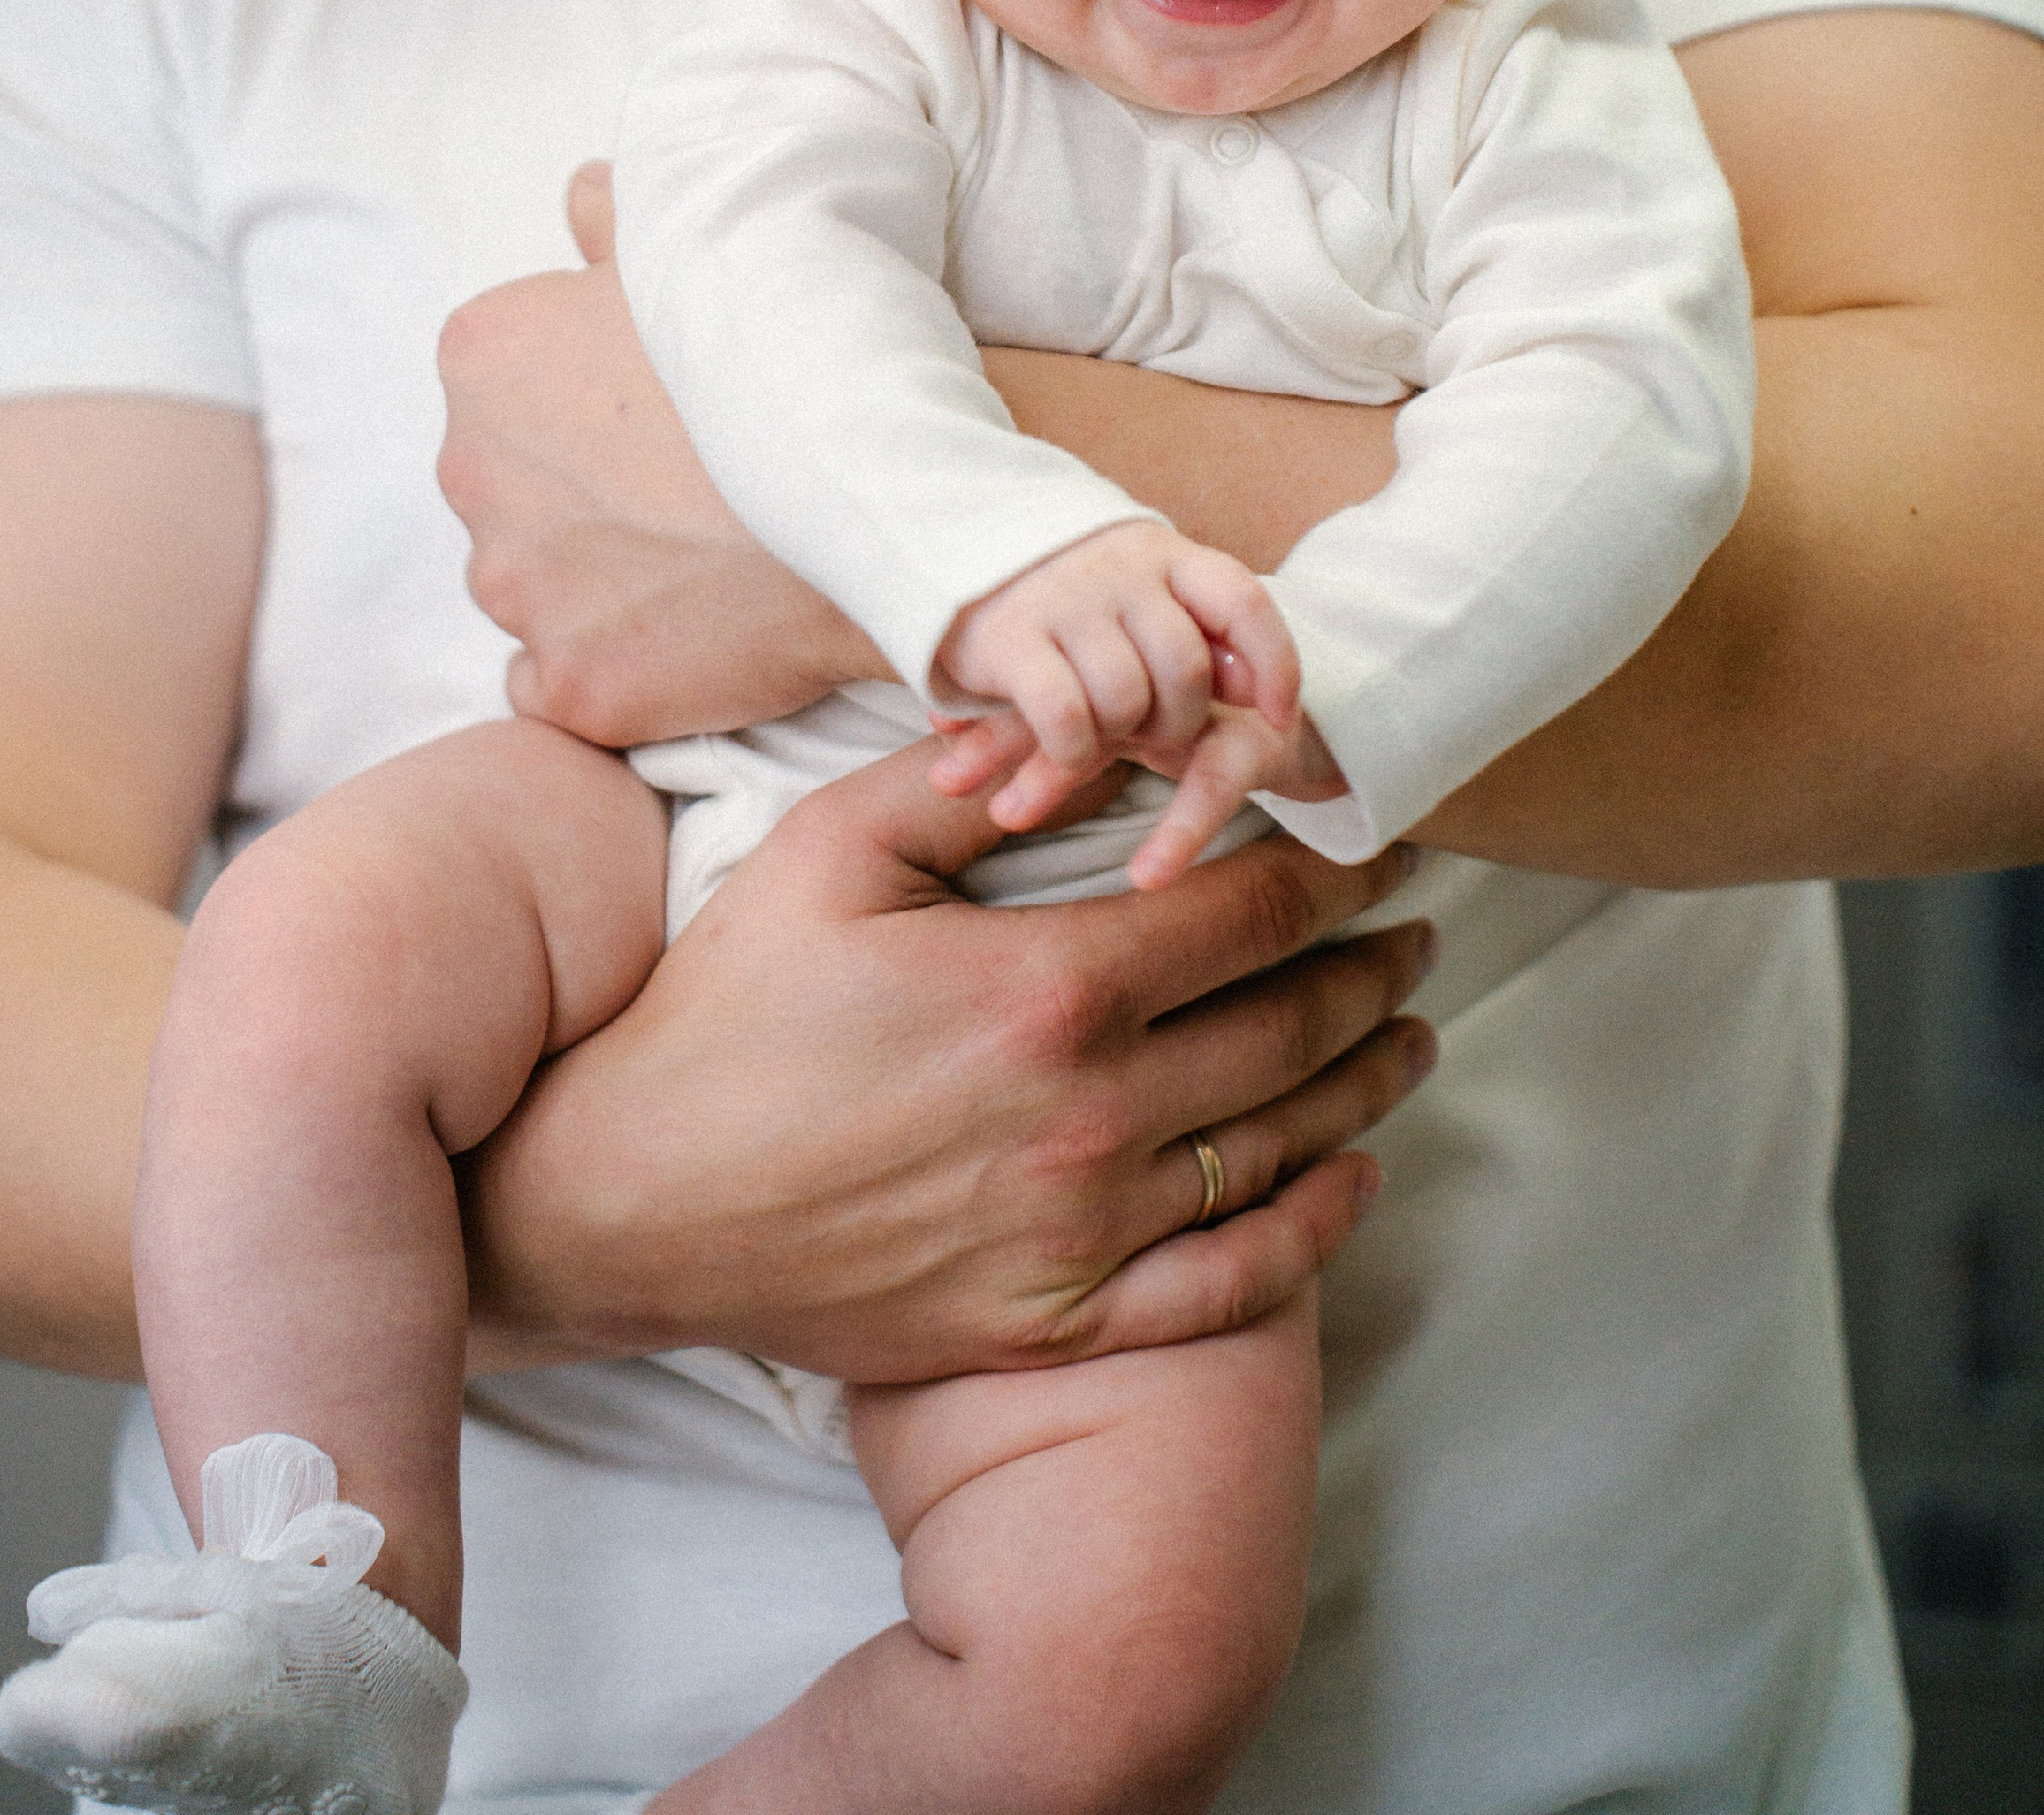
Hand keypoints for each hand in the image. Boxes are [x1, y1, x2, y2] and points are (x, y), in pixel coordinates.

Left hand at [436, 260, 878, 745]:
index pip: (499, 386)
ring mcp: (516, 588)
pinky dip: (604, 661)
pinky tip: (683, 626)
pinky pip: (552, 678)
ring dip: (591, 576)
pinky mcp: (571, 683)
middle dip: (577, 490)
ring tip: (699, 555)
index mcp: (483, 355)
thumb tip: (585, 197)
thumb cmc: (791, 353)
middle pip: (510, 487)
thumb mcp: (698, 249)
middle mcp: (471, 470)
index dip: (584, 400)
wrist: (881, 487)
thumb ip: (614, 218)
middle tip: (686, 483)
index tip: (657, 408)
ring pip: (528, 582)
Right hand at [460, 735, 1437, 1383]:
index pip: (1243, 911)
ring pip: (1275, 1144)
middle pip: (1286, 1024)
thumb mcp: (826, 851)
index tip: (1380, 835)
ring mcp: (1079, 1231)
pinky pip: (1226, 1281)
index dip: (1331, 866)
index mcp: (1044, 987)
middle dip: (1370, 964)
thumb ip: (959, 779)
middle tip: (1420, 925)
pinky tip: (1352, 1178)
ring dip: (1365, 1080)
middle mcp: (1088, 1115)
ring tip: (1414, 1031)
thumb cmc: (724, 1010)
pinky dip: (1312, 1227)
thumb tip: (1065, 729)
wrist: (630, 1200)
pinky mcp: (1054, 1319)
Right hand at [935, 522, 1300, 820]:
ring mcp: (1063, 600)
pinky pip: (1068, 719)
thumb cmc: (1067, 590)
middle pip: (1186, 670)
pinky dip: (1074, 754)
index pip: (1244, 603)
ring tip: (1102, 733)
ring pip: (1127, 700)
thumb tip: (1259, 689)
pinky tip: (1066, 755)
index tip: (1279, 717)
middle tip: (1152, 734)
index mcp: (1162, 552)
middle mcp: (1119, 570)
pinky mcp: (1010, 639)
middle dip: (1179, 721)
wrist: (952, 549)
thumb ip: (1200, 628)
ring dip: (1120, 737)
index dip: (1275, 665)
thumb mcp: (1141, 590)